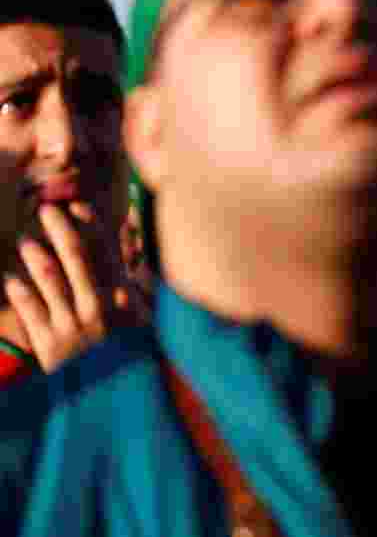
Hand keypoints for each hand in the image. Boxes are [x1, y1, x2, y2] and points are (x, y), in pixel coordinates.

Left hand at [4, 203, 133, 371]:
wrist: (111, 398)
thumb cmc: (124, 353)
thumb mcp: (136, 319)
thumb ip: (129, 283)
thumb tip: (126, 245)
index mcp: (122, 299)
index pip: (108, 253)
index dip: (92, 226)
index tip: (78, 206)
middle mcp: (99, 308)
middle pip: (78, 259)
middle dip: (61, 230)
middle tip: (46, 209)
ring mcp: (73, 326)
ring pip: (51, 280)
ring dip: (35, 255)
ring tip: (25, 241)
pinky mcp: (49, 344)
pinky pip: (29, 310)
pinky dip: (18, 291)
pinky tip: (9, 278)